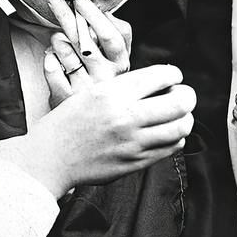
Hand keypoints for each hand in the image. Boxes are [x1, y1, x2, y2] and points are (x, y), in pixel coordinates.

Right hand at [0, 65, 194, 195]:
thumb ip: (124, 88)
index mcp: (112, 94)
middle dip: (187, 95)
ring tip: (178, 115)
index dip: (174, 74)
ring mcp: (132, 143)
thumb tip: (160, 82)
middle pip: (180, 102)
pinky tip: (167, 132)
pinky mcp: (135, 163)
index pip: (162, 76)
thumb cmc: (67, 123)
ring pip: (181, 127)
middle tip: (183, 94)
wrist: (49, 159)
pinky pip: (170, 147)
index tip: (173, 76)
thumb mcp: (91, 93)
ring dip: (185, 117)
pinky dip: (176, 137)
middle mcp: (125, 117)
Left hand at [45, 0, 132, 104]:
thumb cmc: (104, 80)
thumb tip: (107, 12)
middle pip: (85, 42)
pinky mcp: (65, 100)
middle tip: (55, 0)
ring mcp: (84, 91)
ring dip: (57, 39)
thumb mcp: (118, 60)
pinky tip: (51, 57)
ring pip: (65, 54)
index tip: (80, 0)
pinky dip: (49, 58)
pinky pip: (51, 70)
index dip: (95, 17)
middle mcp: (105, 80)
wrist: (92, 119)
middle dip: (67, 17)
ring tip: (57, 37)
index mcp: (121, 66)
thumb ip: (119, 34)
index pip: (111, 37)